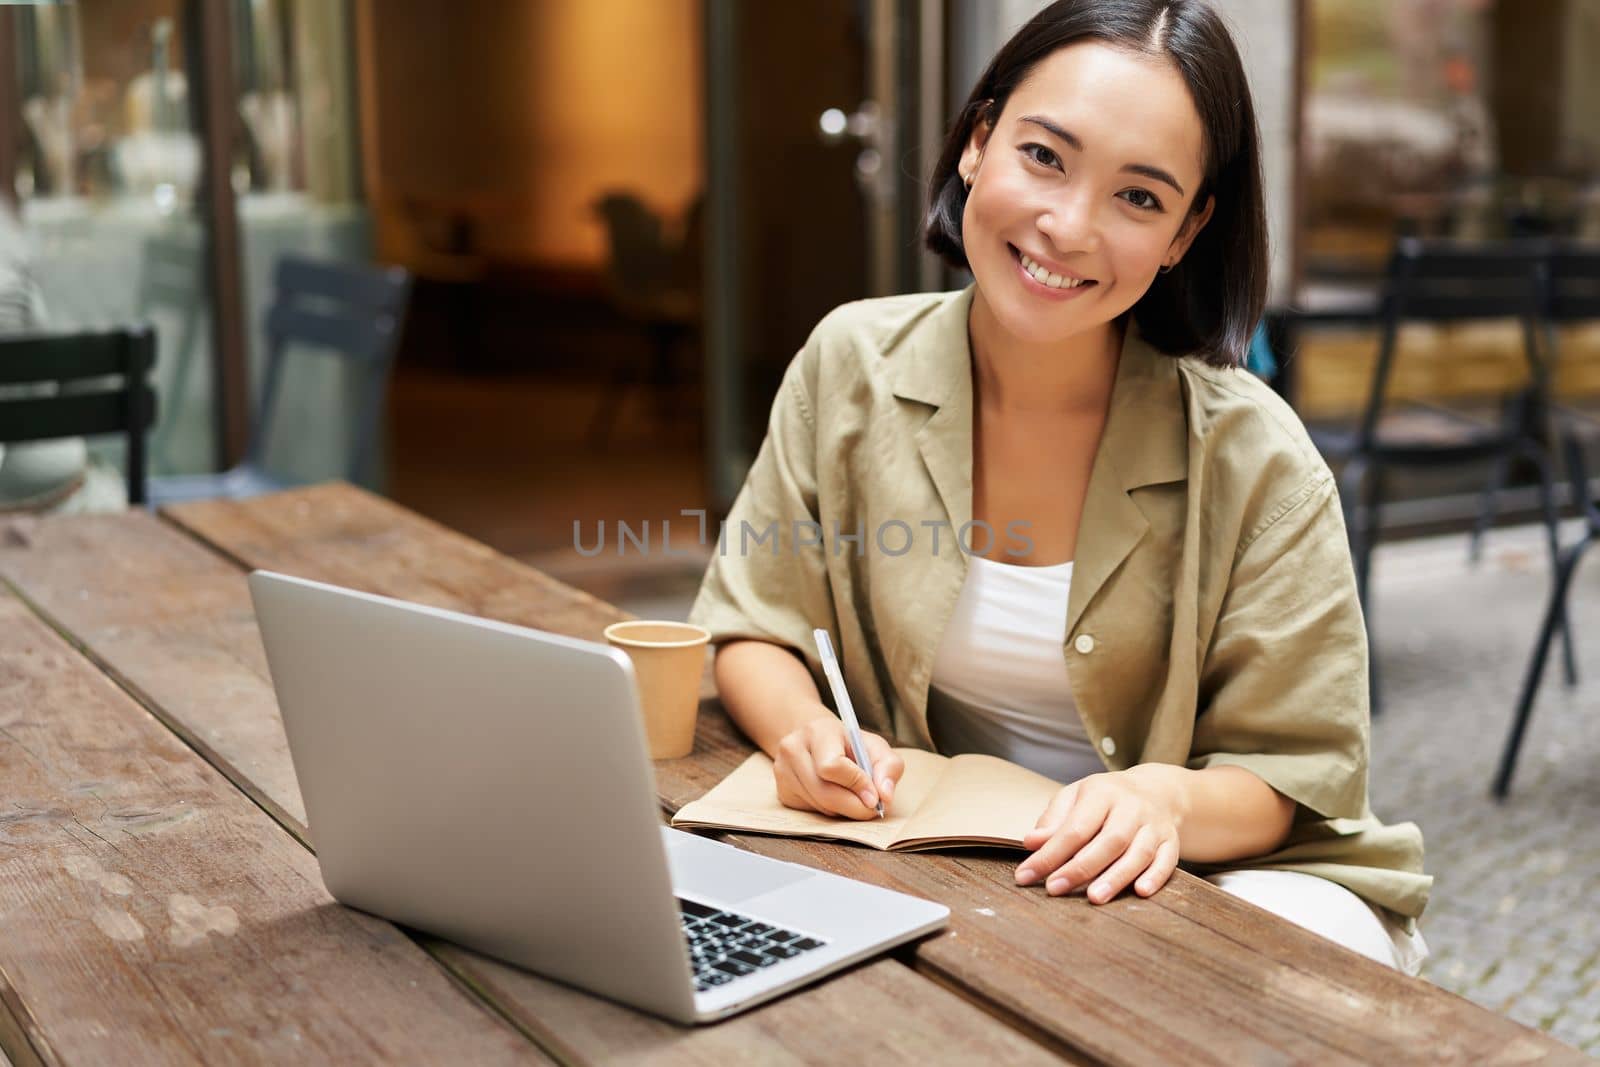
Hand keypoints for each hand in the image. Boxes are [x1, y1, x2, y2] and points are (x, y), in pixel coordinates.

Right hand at [772, 712, 903, 820]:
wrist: (816, 740)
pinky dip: (830, 811)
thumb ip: (888, 767)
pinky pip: (811, 812)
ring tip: (853, 797)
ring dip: (844, 810)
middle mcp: (793, 748)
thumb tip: (884, 796)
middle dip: (854, 806)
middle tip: (871, 808)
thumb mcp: (875, 747)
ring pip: (819, 806)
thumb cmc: (849, 745)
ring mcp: (782, 770)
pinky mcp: (782, 791)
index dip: (857, 784)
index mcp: (817, 731)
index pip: (832, 766)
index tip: (874, 796)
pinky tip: (835, 797)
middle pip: (825, 792)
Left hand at [1014, 765, 1186, 903]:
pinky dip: (1155, 877)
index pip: (1074, 828)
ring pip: (1138, 853)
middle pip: (1108, 840)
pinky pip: (1167, 860)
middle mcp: (1131, 807)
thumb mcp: (1075, 797)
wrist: (1157, 791)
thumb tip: (1031, 843)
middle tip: (1054, 889)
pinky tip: (1141, 891)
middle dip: (1080, 868)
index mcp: (1102, 793)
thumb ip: (1053, 820)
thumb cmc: (1105, 799)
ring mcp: (1154, 825)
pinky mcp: (1171, 842)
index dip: (1050, 854)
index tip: (1026, 876)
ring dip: (1116, 877)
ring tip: (1094, 898)